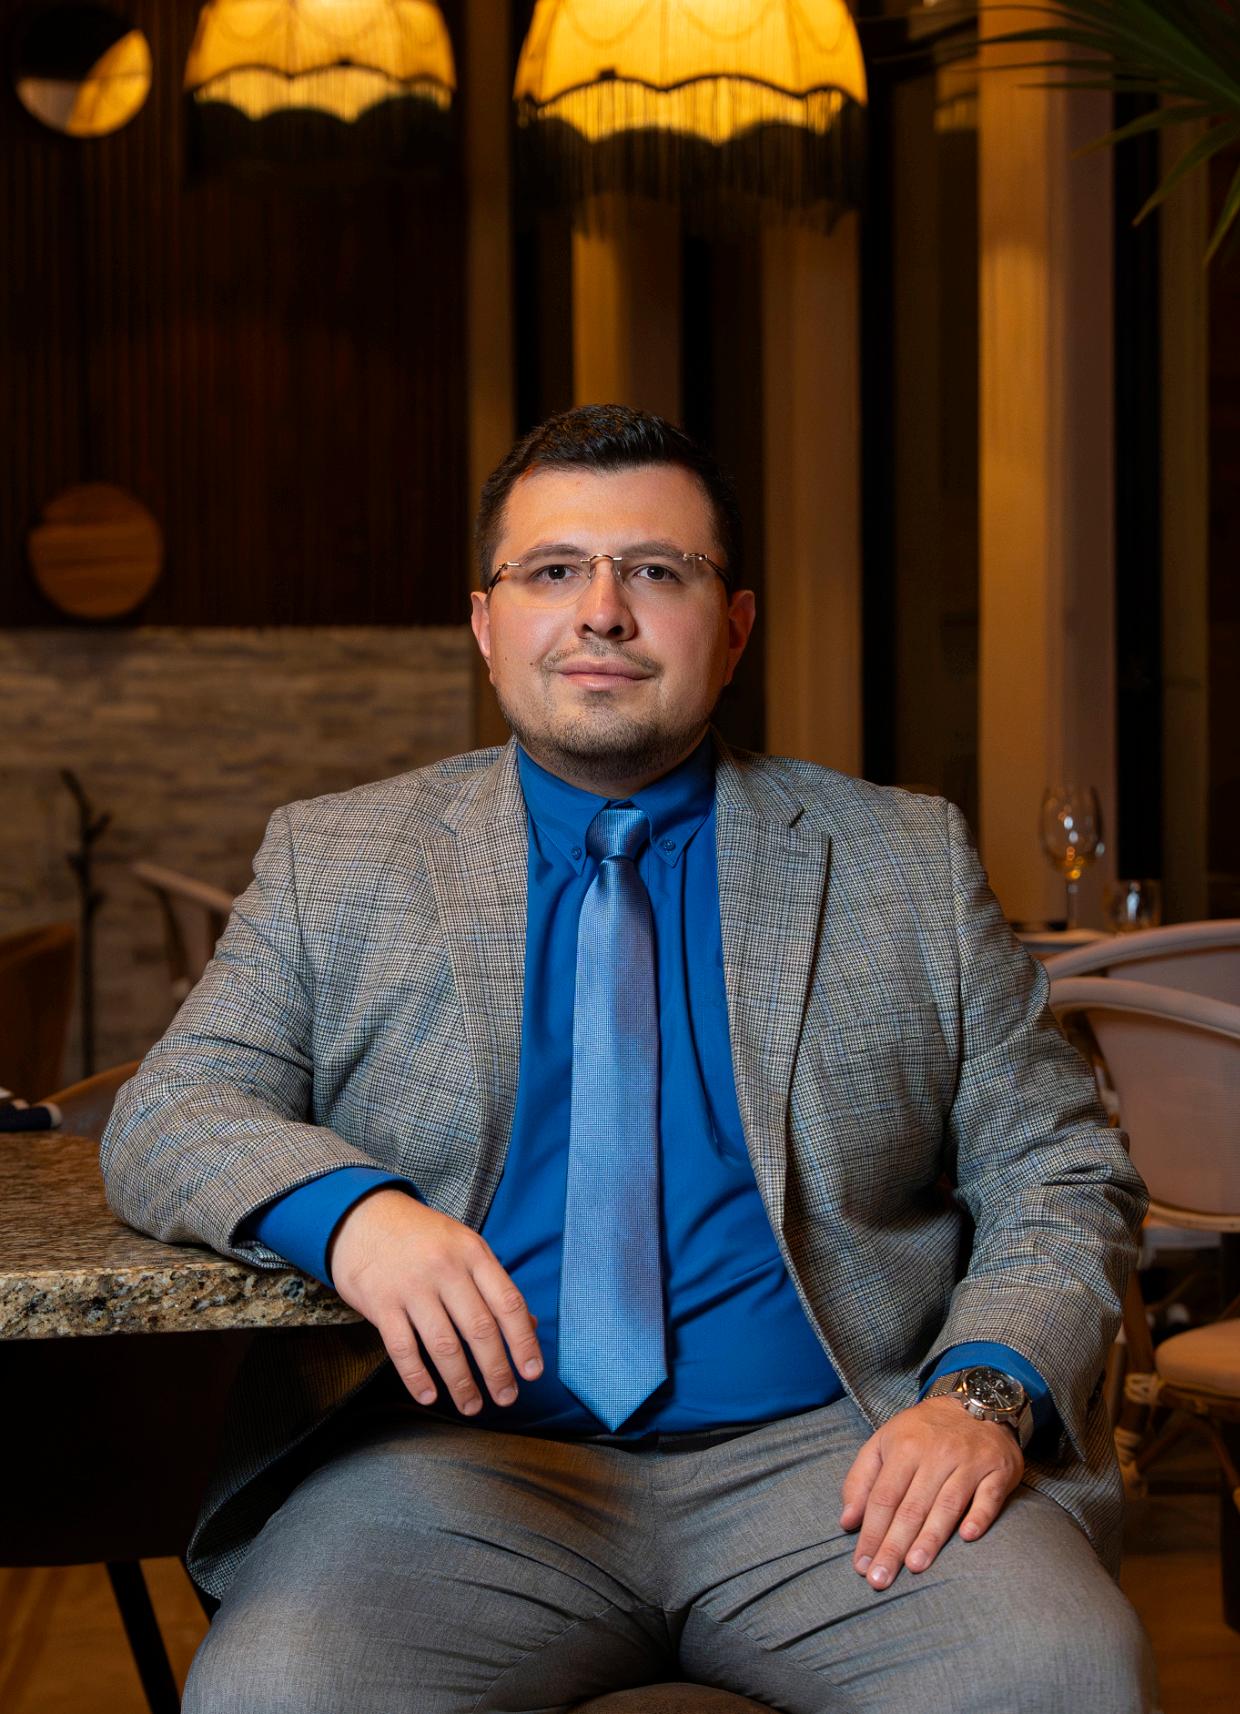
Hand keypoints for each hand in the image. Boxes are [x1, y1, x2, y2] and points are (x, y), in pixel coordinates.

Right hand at [328, 1188, 543, 1416]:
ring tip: (472, 1406)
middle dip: (496, 1370)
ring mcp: (412, 1286)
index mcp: (473, 1253)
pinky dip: (417, 1377)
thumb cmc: (422, 1237)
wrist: (362, 1217)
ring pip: (444, 1345)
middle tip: (506, 1398)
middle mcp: (445, 1268)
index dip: (523, 1342)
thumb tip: (529, 1325)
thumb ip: (494, 1283)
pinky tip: (430, 1396)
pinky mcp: (380, 1302)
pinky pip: (403, 1349)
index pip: (507, 1303)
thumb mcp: (465, 1246)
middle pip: (479, 1329)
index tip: (532, 1373)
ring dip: (461, 1383)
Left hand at [839, 1397, 1023, 1590]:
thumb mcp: (884, 1442)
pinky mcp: (997, 1470)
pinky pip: (988, 1496)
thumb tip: (847, 1521)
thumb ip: (861, 1480)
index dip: (871, 1533)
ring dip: (930, 1537)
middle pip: (911, 1506)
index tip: (861, 1566)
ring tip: (914, 1567)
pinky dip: (979, 1516)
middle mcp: (935, 1454)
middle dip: (893, 1546)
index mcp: (904, 1447)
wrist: (977, 1401)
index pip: (883, 1497)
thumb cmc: (923, 1432)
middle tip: (881, 1580)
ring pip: (947, 1504)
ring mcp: (968, 1462)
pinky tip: (967, 1537)